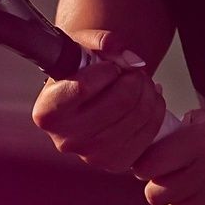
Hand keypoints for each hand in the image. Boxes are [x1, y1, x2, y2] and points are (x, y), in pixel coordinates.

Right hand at [30, 29, 166, 173]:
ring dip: (148, 89)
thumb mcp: (82, 46)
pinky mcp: (116, 163)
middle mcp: (66, 140)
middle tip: (132, 70)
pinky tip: (148, 98)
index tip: (110, 65)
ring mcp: (91, 156)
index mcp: (48, 112)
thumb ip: (101, 41)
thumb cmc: (81, 71)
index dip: (105, 70)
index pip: (83, 88)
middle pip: (120, 101)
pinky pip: (150, 131)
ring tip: (140, 81)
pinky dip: (156, 108)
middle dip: (134, 76)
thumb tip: (129, 59)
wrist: (85, 97)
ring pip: (139, 114)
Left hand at [131, 107, 204, 204]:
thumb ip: (188, 128)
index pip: (148, 165)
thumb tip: (162, 140)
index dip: (145, 166)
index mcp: (199, 141)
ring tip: (194, 187)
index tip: (150, 164)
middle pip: (156, 194)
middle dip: (158, 186)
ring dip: (178, 201)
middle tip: (170, 178)